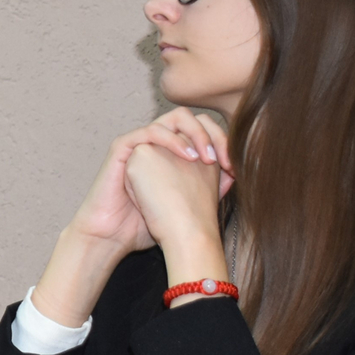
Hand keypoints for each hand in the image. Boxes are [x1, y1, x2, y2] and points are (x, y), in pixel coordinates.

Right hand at [67, 108, 229, 254]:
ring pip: (175, 117)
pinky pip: (150, 131)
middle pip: (193, 118)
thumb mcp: (187, 203)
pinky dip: (173, 140)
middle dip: (213, 134)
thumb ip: (209, 186)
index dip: (223, 142)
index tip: (234, 167)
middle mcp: (156, 143)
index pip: (204, 130)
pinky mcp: (122, 147)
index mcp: (171, 151)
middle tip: (222, 159)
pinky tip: (187, 156)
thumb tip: (237, 174)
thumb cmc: (147, 223)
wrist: (116, 236)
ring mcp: (140, 143)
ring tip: (206, 158)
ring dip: (197, 134)